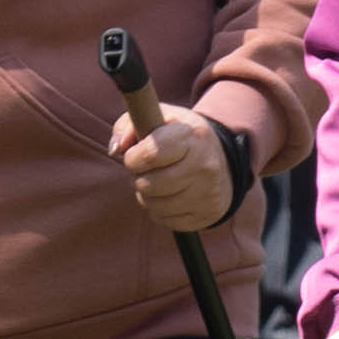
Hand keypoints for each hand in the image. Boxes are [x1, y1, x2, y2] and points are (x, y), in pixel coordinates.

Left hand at [116, 102, 234, 230]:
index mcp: (190, 136)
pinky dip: (159, 210)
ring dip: (146, 195)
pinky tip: (168, 195)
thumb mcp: (159, 118)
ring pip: (153, 205)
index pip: (150, 154)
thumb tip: (115, 149)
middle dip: (137, 177)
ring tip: (156, 181)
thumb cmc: (179, 136)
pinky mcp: (206, 214)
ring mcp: (207, 192)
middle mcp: (203, 165)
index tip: (134, 155)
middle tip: (145, 170)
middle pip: (148, 184)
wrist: (223, 160)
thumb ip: (129, 125)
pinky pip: (164, 219)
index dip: (133, 158)